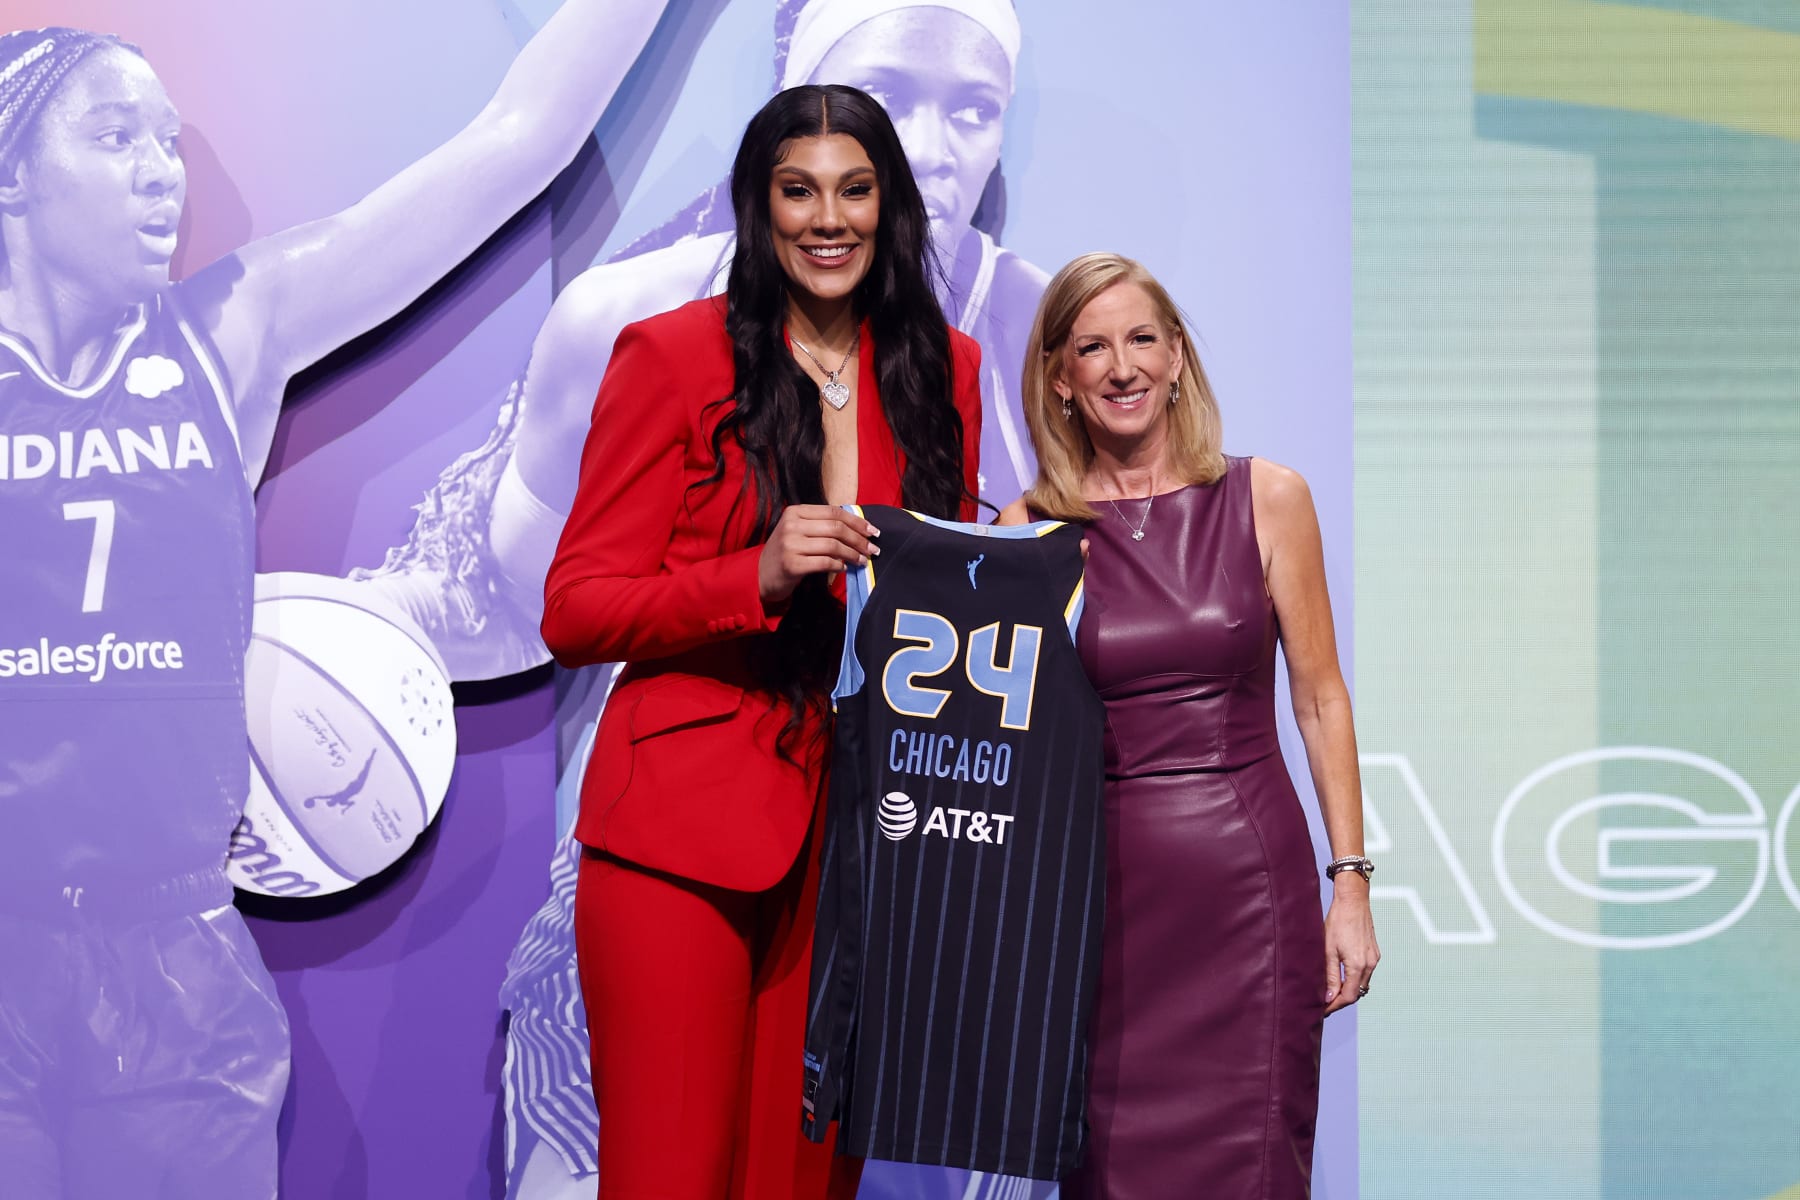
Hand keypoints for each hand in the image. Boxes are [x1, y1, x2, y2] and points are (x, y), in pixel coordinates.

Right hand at [757, 506, 879, 605]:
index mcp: (795, 512)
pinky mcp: (792, 564)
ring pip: (833, 545)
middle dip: (859, 539)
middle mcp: (792, 525)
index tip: (873, 531)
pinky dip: (839, 565)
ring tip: (862, 561)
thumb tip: (858, 527)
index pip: (834, 512)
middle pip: (836, 528)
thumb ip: (822, 525)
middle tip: (872, 549)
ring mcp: (790, 544)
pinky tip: (844, 568)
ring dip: (852, 554)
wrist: (760, 574)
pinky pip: (824, 563)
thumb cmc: (786, 552)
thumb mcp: (799, 531)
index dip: (857, 521)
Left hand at [1323, 876, 1378, 1013]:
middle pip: (1357, 992)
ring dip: (1348, 989)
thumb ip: (1330, 975)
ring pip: (1362, 983)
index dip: (1335, 1005)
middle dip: (1341, 1000)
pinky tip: (1342, 976)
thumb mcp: (1328, 950)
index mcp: (1358, 965)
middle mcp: (1370, 964)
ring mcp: (1374, 958)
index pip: (1349, 996)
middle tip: (1324, 1003)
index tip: (1323, 1009)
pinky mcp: (1374, 953)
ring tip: (1331, 991)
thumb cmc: (1337, 922)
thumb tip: (1329, 997)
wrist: (1353, 902)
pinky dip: (1354, 979)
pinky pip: (1365, 973)